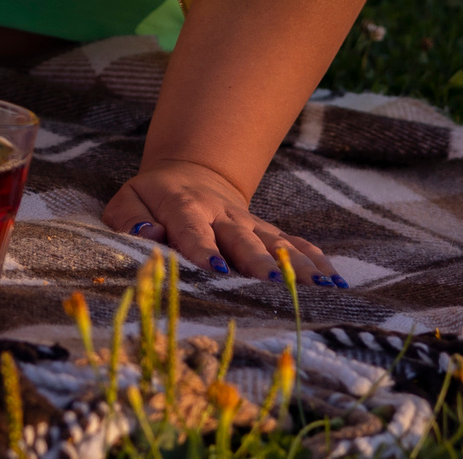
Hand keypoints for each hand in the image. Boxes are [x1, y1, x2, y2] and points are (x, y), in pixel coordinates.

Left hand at [103, 157, 340, 285]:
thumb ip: (129, 218)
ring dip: (297, 264)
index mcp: (184, 206)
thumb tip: (148, 234)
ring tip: (319, 286)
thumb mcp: (127, 200)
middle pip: (242, 238)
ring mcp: (249, 223)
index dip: (202, 247)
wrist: (189, 175)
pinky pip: (294, 243)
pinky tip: (334, 280)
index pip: (192, 228)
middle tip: (275, 283)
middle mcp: (222, 214)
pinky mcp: (267, 231)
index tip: (216, 269)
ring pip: (275, 242)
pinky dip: (315, 259)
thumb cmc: (152, 199)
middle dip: (258, 261)